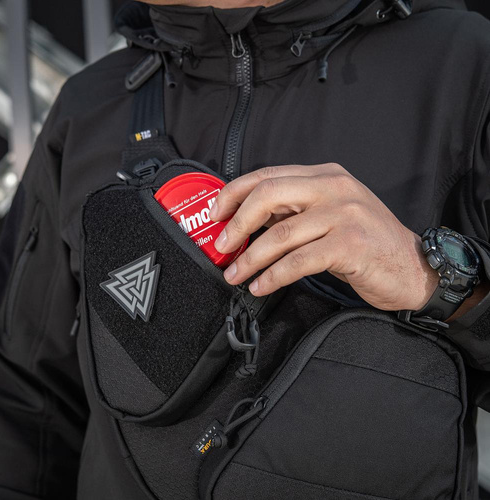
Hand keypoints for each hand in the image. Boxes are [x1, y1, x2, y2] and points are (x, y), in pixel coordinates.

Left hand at [209, 163, 438, 310]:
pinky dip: (273, 275)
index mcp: (325, 176)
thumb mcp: (330, 216)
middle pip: (269, 194)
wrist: (413, 267)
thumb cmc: (366, 244)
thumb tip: (248, 223)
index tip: (216, 214)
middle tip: (222, 246)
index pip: (269, 175)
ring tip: (236, 274)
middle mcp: (335, 188)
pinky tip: (261, 285)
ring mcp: (345, 214)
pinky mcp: (350, 244)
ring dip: (251, 258)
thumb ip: (294, 211)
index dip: (235, 192)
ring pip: (281, 233)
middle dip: (238, 223)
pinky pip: (299, 261)